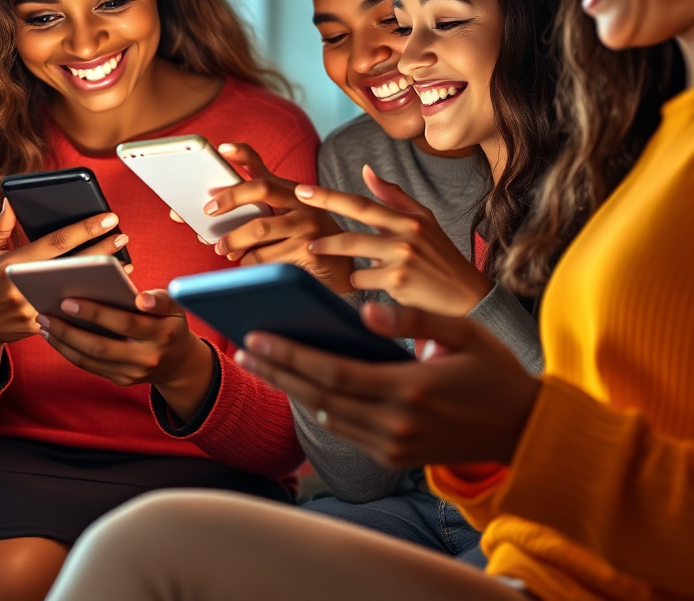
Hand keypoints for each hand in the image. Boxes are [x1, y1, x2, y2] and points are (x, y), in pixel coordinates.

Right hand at [0, 200, 128, 390]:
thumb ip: (1, 226)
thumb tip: (11, 200)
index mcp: (12, 264)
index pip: (56, 242)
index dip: (84, 229)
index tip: (108, 218)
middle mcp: (24, 287)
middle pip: (73, 266)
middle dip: (102, 250)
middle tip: (122, 236)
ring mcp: (34, 310)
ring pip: (76, 292)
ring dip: (103, 278)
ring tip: (125, 263)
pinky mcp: (41, 327)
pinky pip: (72, 313)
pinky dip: (91, 300)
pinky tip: (110, 290)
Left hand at [38, 289, 213, 422]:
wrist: (178, 362)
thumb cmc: (169, 322)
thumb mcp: (175, 305)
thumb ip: (159, 298)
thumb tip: (141, 299)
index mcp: (161, 334)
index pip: (124, 323)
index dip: (96, 313)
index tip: (68, 301)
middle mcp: (147, 358)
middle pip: (101, 347)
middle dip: (69, 331)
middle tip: (45, 314)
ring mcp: (132, 373)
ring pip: (91, 360)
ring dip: (63, 343)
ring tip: (43, 323)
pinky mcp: (121, 381)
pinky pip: (90, 367)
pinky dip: (69, 352)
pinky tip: (54, 336)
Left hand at [202, 142, 348, 290]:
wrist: (340, 269)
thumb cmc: (304, 238)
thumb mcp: (287, 215)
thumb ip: (259, 205)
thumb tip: (215, 209)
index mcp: (291, 191)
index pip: (264, 168)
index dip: (243, 155)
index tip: (223, 148)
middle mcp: (303, 202)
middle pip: (260, 190)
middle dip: (229, 198)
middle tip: (209, 211)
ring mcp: (307, 225)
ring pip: (257, 228)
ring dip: (233, 241)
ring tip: (222, 248)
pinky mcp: (309, 250)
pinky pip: (265, 256)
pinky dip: (248, 262)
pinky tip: (247, 262)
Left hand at [236, 302, 540, 466]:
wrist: (525, 431)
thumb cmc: (494, 372)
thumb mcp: (463, 332)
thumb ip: (411, 320)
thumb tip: (365, 310)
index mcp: (410, 388)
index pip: (334, 372)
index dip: (291, 355)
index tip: (257, 336)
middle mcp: (397, 423)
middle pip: (320, 396)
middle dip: (277, 371)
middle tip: (241, 347)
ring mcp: (395, 445)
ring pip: (326, 416)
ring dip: (289, 389)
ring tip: (258, 363)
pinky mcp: (396, 456)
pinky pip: (345, 431)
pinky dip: (316, 407)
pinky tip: (295, 384)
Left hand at [296, 166, 492, 315]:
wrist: (468, 296)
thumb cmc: (441, 257)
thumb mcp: (425, 221)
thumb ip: (394, 196)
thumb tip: (366, 170)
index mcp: (409, 218)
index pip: (361, 203)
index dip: (328, 197)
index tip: (302, 191)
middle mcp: (405, 235)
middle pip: (351, 233)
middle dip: (323, 238)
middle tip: (306, 240)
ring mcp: (402, 259)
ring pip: (354, 261)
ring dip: (339, 261)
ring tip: (323, 257)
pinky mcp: (398, 283)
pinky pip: (363, 281)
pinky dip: (361, 282)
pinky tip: (372, 284)